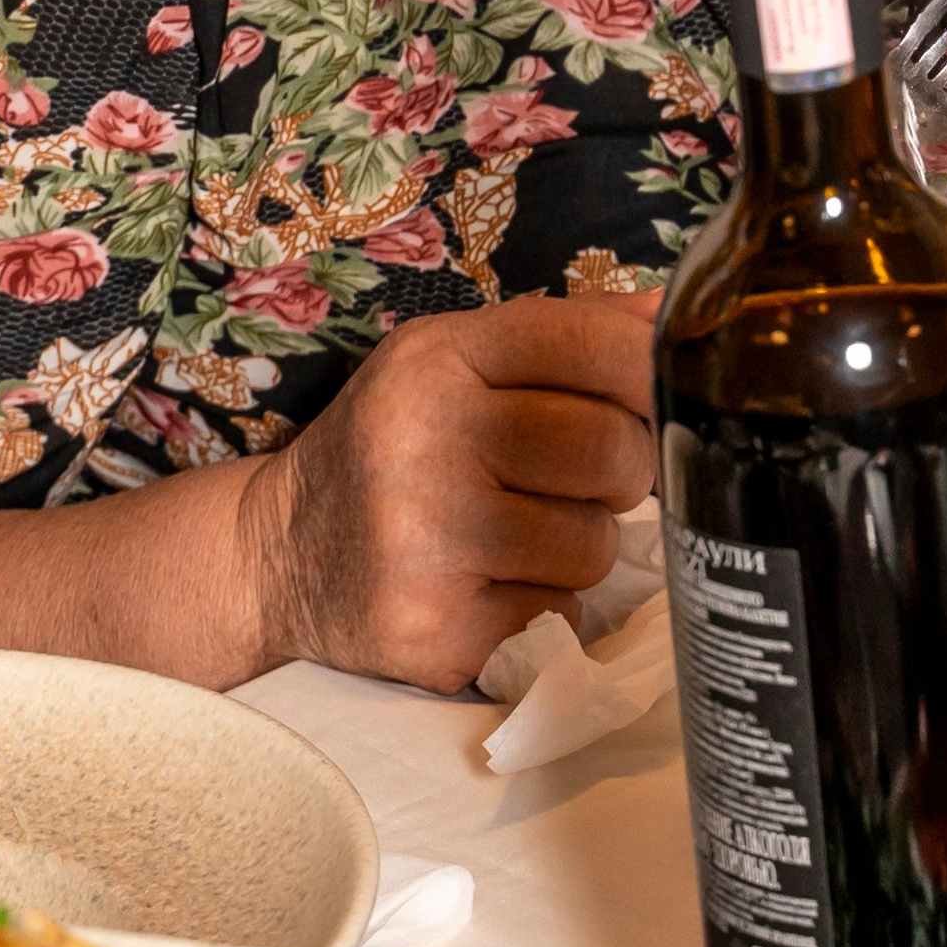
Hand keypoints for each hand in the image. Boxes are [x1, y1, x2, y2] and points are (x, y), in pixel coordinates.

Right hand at [245, 290, 656, 694]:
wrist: (277, 555)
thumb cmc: (392, 442)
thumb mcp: (455, 360)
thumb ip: (565, 332)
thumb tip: (669, 312)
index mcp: (439, 360)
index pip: (593, 344)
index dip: (647, 370)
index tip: (654, 393)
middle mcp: (426, 443)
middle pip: (611, 452)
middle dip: (620, 470)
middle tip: (579, 476)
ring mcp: (427, 546)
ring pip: (595, 545)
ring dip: (579, 544)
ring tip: (522, 533)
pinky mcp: (436, 634)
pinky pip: (559, 617)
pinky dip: (544, 606)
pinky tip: (490, 585)